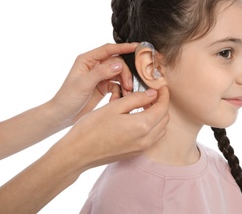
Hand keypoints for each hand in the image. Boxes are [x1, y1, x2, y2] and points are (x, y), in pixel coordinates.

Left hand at [49, 43, 137, 127]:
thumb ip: (101, 73)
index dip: (123, 47)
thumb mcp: (84, 84)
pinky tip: (115, 100)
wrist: (62, 115)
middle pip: (117, 63)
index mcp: (87, 60)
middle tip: (129, 86)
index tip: (137, 47)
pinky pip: (117, 85)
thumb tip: (119, 65)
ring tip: (126, 94)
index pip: (108, 49)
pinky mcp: (103, 86)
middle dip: (125, 74)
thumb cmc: (68, 98)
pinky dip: (119, 92)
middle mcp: (95, 65)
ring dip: (124, 84)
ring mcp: (100, 76)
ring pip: (119, 74)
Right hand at [55, 85, 169, 169]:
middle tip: (152, 95)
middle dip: (161, 105)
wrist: (77, 153)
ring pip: (160, 129)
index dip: (164, 96)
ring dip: (157, 116)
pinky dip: (151, 127)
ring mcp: (141, 148)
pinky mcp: (135, 153)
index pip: (163, 108)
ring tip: (144, 106)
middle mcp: (146, 139)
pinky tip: (138, 119)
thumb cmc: (91, 127)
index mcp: (142, 125)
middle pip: (164, 119)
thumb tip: (152, 94)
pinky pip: (152, 138)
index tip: (162, 88)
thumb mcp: (114, 106)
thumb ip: (136, 99)